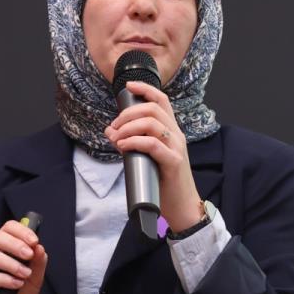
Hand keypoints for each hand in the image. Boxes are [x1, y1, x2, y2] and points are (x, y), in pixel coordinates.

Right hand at [0, 218, 46, 293]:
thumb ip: (37, 264)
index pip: (6, 228)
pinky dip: (2, 279)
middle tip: (29, 254)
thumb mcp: (33, 280)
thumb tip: (40, 248)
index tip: (34, 241)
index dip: (20, 231)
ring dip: (10, 263)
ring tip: (24, 274)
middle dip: (14, 244)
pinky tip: (15, 284)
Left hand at [106, 81, 201, 230]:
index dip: (145, 89)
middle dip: (128, 113)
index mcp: (171, 131)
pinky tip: (123, 145)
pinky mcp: (173, 162)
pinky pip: (152, 144)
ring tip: (117, 138)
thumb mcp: (146, 158)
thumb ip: (131, 143)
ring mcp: (176, 148)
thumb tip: (110, 132)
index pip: (162, 101)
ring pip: (153, 123)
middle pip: (153, 109)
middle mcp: (176, 135)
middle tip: (114, 126)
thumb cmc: (164, 182)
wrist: (182, 206)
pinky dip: (134, 141)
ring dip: (129, 127)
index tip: (128, 86)